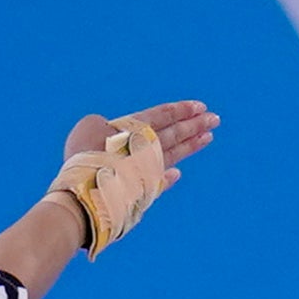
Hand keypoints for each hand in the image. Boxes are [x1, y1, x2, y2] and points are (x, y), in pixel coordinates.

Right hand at [65, 99, 219, 194]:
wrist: (88, 192)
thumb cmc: (84, 155)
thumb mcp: (86, 128)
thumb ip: (100, 124)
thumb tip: (105, 129)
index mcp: (134, 128)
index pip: (162, 115)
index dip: (181, 110)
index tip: (200, 106)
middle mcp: (146, 147)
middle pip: (175, 133)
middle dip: (195, 125)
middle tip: (214, 119)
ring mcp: (147, 170)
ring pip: (174, 154)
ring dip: (191, 145)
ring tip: (208, 137)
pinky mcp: (142, 191)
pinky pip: (158, 180)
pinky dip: (167, 177)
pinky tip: (176, 173)